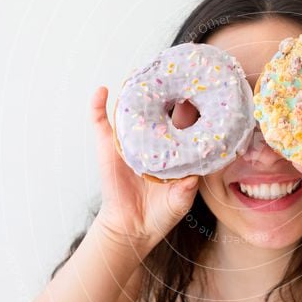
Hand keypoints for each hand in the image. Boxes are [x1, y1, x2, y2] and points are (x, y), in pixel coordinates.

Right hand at [88, 86, 198, 253]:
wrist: (132, 229)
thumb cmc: (160, 214)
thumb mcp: (179, 202)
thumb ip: (187, 190)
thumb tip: (193, 177)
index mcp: (174, 150)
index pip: (187, 123)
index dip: (194, 107)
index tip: (203, 91)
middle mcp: (153, 141)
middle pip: (162, 109)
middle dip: (170, 91)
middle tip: (178, 73)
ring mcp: (131, 141)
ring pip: (133, 111)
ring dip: (136, 91)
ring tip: (142, 72)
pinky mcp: (109, 147)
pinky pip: (100, 123)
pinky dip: (98, 106)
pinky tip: (101, 91)